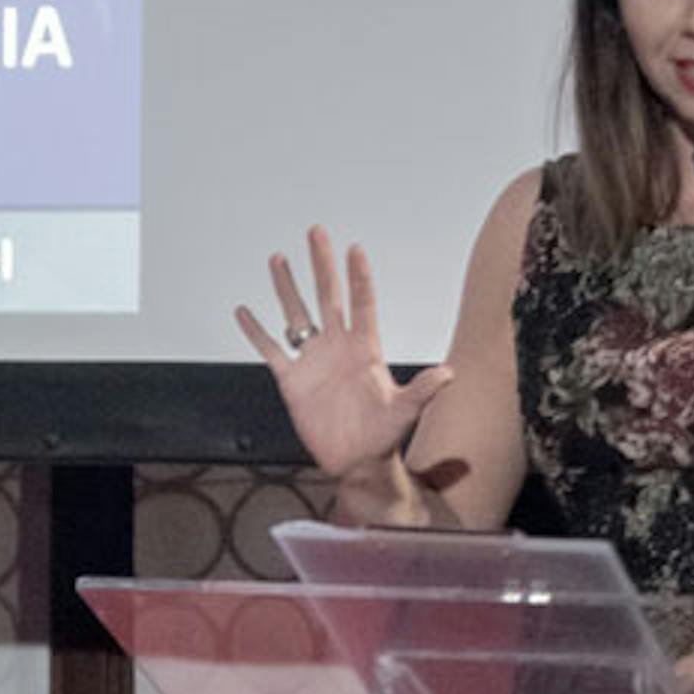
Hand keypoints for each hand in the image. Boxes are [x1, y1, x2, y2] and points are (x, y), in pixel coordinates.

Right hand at [233, 226, 451, 493]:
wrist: (356, 461)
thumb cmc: (384, 436)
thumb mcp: (405, 412)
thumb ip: (423, 391)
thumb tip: (448, 373)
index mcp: (364, 349)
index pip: (361, 304)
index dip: (358, 277)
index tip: (354, 248)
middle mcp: (337, 347)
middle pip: (327, 296)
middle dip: (321, 264)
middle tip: (316, 231)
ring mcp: (313, 361)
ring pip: (296, 314)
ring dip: (287, 287)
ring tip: (278, 258)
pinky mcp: (292, 380)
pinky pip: (270, 350)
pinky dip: (256, 332)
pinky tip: (244, 311)